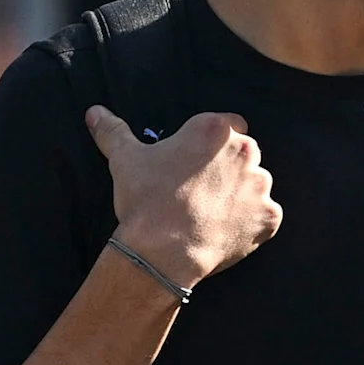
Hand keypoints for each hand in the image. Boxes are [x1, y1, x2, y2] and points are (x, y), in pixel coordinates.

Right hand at [88, 107, 280, 287]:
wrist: (163, 252)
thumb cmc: (146, 200)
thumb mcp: (124, 160)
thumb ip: (113, 132)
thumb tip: (95, 113)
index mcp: (214, 131)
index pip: (229, 125)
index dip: (215, 143)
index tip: (200, 160)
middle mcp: (245, 153)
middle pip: (244, 155)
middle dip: (227, 170)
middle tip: (200, 191)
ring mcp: (260, 187)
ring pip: (256, 185)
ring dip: (241, 195)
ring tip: (211, 213)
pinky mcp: (268, 218)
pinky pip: (265, 216)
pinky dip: (250, 223)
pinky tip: (224, 230)